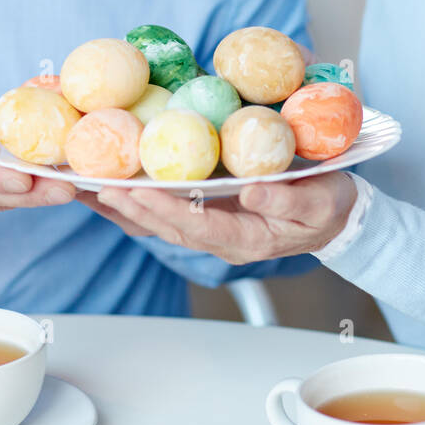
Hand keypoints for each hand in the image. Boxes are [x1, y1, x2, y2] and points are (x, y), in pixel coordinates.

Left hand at [81, 170, 356, 262]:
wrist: (336, 218)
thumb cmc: (330, 206)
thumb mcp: (319, 201)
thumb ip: (287, 198)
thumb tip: (251, 190)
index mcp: (246, 238)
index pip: (196, 226)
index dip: (164, 209)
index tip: (136, 190)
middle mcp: (222, 239)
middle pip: (167, 227)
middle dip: (131, 207)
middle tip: (97, 185)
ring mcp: (213, 231)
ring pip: (160, 224)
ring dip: (124, 207)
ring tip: (88, 188)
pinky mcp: (208, 218)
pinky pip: (166, 213)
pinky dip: (137, 202)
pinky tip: (111, 189)